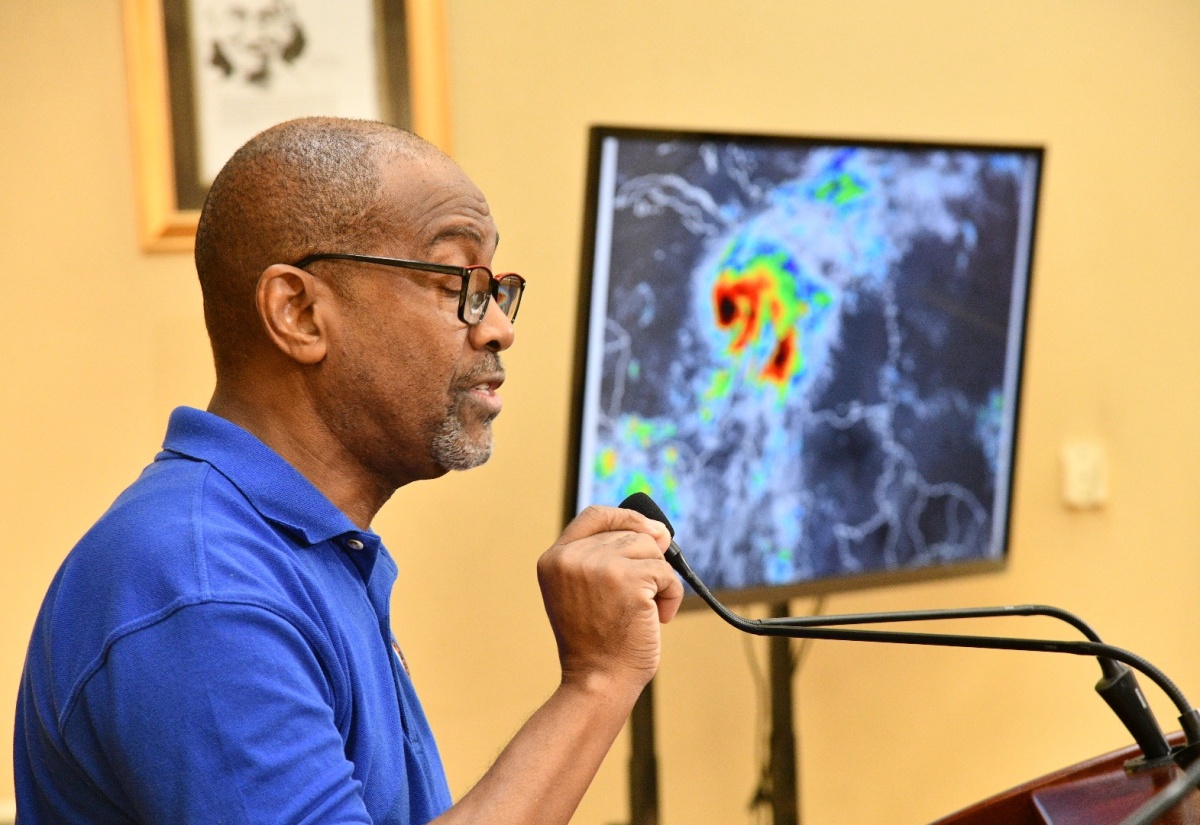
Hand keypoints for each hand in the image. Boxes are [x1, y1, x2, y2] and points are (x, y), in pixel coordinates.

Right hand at [536, 506, 683, 692]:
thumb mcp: (586, 592)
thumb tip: (661, 532)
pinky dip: (671, 596)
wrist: (598, 682)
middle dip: (648, 563)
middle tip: (643, 598)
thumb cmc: (597, 643)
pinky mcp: (628, 580)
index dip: (626, 517)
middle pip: (630, 534)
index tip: (650, 530)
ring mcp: (599, 567)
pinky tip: (658, 619)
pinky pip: (667, 574)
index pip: (595, 515)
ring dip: (660, 580)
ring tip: (647, 611)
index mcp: (554, 559)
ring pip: (651, 550)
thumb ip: (609, 557)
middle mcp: (572, 558)